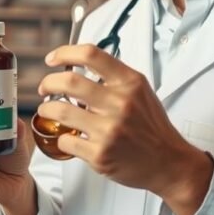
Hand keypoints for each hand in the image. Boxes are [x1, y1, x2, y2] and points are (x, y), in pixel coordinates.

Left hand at [37, 44, 213, 214]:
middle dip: (48, 83)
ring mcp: (109, 130)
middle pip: (68, 81)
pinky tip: (68, 136)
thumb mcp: (141, 91)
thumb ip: (114, 77)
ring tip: (48, 109)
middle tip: (45, 87)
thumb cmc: (152, 127)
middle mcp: (119, 103)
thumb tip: (80, 63)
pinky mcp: (100, 154)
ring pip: (61, 111)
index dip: (65, 53)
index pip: (91, 54)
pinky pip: (66, 140)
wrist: (168, 162)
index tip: (53, 59)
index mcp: (129, 83)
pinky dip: (62, 137)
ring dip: (47, 109)